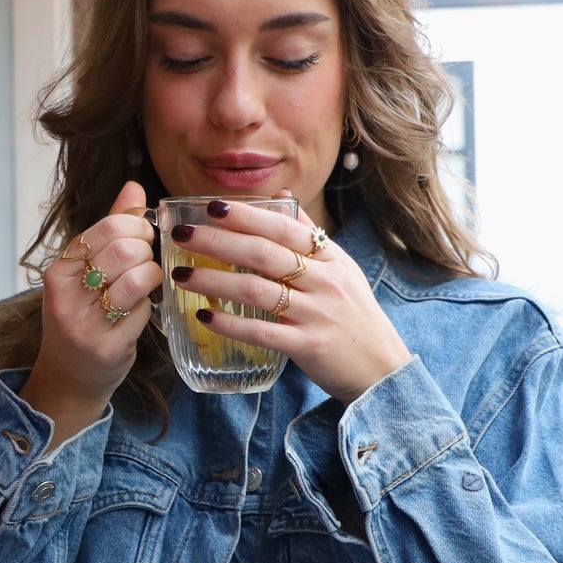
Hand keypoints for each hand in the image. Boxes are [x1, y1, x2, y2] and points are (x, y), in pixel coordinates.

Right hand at [21, 182, 162, 442]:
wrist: (69, 376)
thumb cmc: (81, 316)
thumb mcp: (84, 271)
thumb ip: (110, 228)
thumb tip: (134, 186)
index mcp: (58, 271)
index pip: (106, 228)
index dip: (135, 226)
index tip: (142, 235)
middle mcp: (65, 296)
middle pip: (122, 249)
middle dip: (145, 249)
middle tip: (146, 258)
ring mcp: (85, 324)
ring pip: (136, 278)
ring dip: (151, 275)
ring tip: (145, 281)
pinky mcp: (107, 347)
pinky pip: (143, 311)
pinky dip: (148, 306)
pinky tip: (137, 311)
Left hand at [173, 194, 409, 403]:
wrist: (380, 368)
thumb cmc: (353, 316)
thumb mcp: (341, 269)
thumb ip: (309, 234)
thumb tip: (282, 194)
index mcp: (331, 258)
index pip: (284, 228)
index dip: (248, 215)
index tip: (212, 205)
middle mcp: (325, 281)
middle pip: (264, 254)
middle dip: (219, 241)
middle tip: (183, 234)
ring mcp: (316, 314)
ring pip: (258, 291)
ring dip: (215, 281)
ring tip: (182, 276)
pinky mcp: (308, 346)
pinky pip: (262, 332)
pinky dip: (231, 324)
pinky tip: (205, 316)